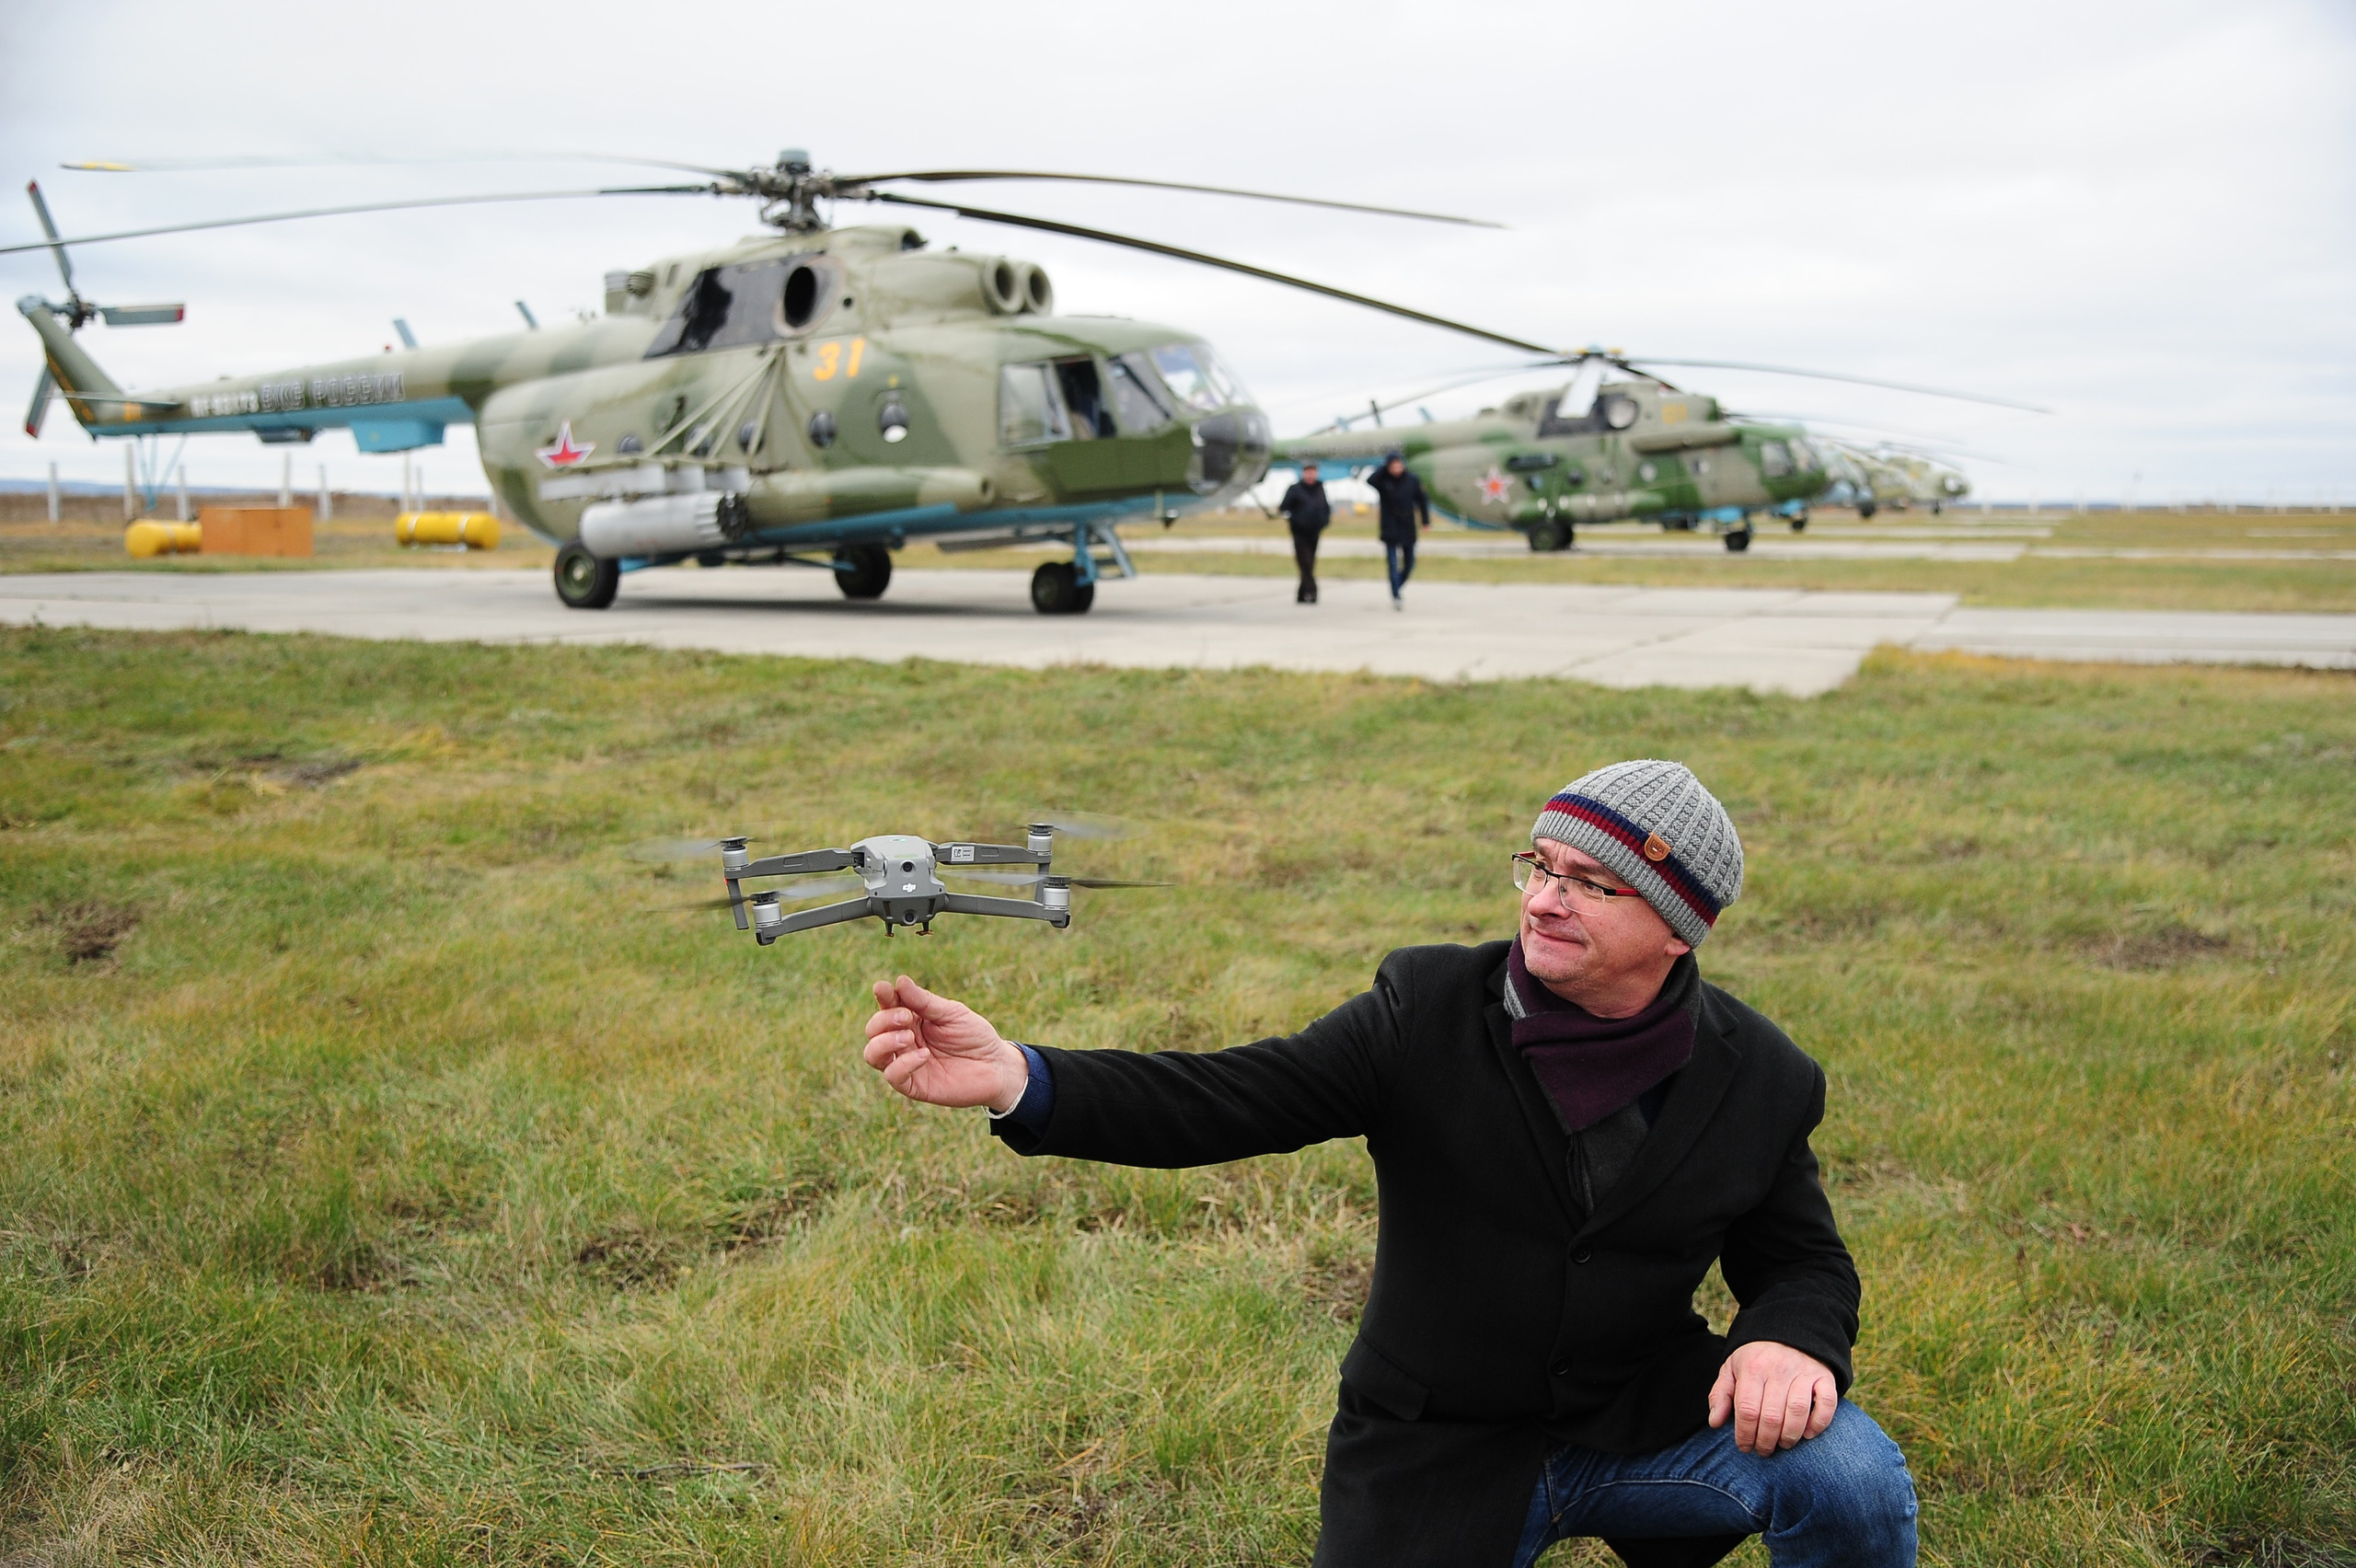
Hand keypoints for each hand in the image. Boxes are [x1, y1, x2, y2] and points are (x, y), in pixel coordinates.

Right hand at [862, 975, 1028, 1111]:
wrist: (996, 1066)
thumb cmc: (975, 1036)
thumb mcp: (952, 1013)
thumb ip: (924, 1001)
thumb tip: (899, 981)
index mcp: (911, 1019)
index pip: (887, 1006)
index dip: (882, 996)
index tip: (882, 988)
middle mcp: (903, 1041)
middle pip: (873, 1030)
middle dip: (884, 1020)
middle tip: (906, 1017)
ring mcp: (905, 1063)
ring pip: (872, 1054)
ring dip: (884, 1042)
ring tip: (908, 1037)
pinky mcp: (913, 1085)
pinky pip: (893, 1076)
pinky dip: (903, 1064)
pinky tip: (924, 1055)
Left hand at [1708, 1340, 1837, 1454]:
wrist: (1787, 1331)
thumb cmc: (1755, 1359)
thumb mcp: (1731, 1370)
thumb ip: (1720, 1395)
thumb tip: (1715, 1422)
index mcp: (1752, 1368)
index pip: (1747, 1410)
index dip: (1745, 1435)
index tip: (1745, 1447)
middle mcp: (1778, 1369)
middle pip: (1771, 1416)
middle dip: (1766, 1441)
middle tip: (1763, 1450)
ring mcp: (1803, 1372)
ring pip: (1797, 1412)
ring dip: (1789, 1436)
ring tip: (1782, 1445)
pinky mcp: (1824, 1376)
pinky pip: (1827, 1403)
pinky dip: (1819, 1423)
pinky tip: (1808, 1434)